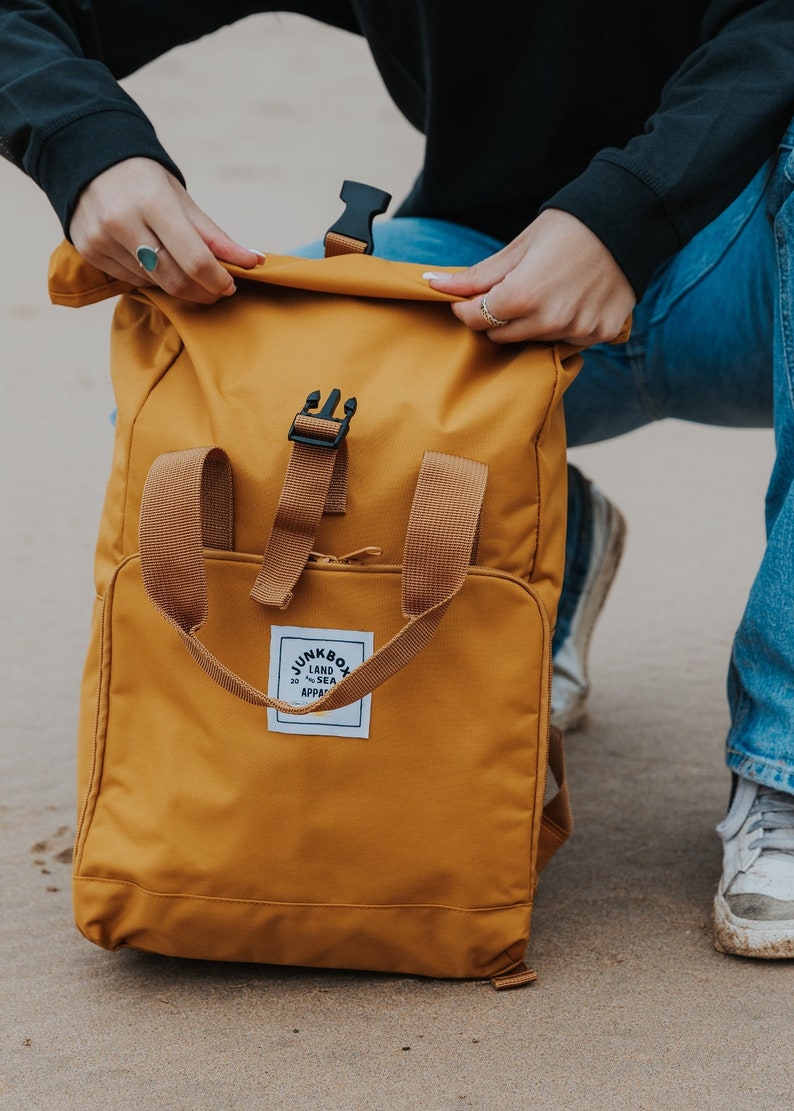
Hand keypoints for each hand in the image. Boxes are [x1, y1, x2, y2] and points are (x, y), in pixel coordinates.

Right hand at [69, 158, 263, 303]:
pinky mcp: (88, 252)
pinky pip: (131, 281)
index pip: (195, 260)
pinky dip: (150, 277)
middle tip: (216, 290)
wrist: (89, 159)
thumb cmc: (145, 180)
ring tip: (181, 266)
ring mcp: (102, 239)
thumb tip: (254, 261)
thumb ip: (215, 236)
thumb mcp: (182, 200)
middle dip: (203, 292)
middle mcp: (123, 223)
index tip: (230, 285)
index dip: (218, 280)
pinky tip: (151, 259)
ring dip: (176, 283)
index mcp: (153, 203)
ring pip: (154, 283)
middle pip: (175, 281)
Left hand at [428, 209, 634, 345]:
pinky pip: (569, 340)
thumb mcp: (519, 246)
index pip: (476, 319)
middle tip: (512, 290)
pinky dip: (564, 325)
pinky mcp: (601, 334)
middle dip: (497, 316)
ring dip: (532, 322)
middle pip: (502, 336)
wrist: (628, 221)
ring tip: (549, 289)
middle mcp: (550, 320)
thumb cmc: (569, 228)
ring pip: (535, 340)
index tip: (469, 297)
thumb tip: (434, 284)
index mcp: (523, 295)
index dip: (467, 307)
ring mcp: (578, 330)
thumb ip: (478, 275)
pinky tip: (573, 299)